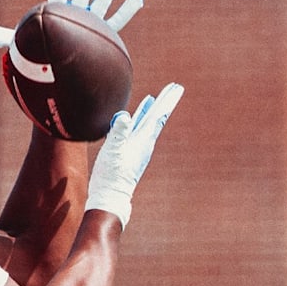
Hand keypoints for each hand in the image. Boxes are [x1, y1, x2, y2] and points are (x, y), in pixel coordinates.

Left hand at [0, 0, 144, 48]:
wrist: (57, 72)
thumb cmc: (36, 58)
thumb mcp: (20, 46)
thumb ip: (5, 38)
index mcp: (55, 12)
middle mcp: (73, 13)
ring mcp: (89, 22)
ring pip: (102, 0)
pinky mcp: (102, 34)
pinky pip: (116, 22)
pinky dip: (126, 12)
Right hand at [86, 82, 183, 228]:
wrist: (110, 197)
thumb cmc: (111, 175)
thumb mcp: (113, 151)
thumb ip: (119, 133)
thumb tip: (125, 115)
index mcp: (143, 141)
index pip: (158, 116)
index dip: (166, 102)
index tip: (176, 88)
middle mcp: (143, 144)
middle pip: (156, 119)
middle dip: (163, 103)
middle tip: (173, 88)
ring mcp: (137, 149)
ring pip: (146, 125)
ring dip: (150, 112)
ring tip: (153, 101)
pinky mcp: (129, 154)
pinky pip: (136, 133)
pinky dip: (138, 122)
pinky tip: (133, 121)